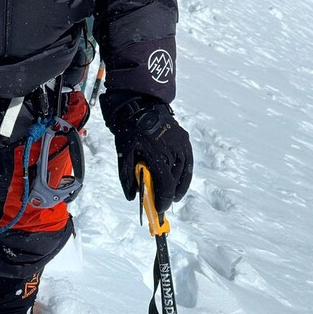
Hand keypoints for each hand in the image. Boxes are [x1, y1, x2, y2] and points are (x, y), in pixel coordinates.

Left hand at [102, 91, 191, 208]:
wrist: (140, 104)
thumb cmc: (129, 130)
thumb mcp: (123, 154)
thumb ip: (127, 177)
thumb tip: (132, 197)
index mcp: (158, 156)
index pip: (165, 185)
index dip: (162, 200)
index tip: (159, 209)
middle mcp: (174, 151)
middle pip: (175, 181)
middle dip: (169, 195)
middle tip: (162, 204)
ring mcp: (181, 145)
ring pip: (184, 173)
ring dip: (179, 187)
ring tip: (173, 196)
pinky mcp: (185, 140)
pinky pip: (188, 162)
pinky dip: (185, 175)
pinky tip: (180, 181)